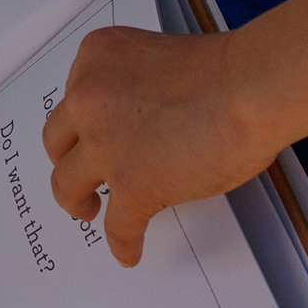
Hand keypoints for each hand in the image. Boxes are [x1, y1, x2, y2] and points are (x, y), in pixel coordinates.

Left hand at [42, 26, 277, 267]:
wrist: (250, 87)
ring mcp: (105, 145)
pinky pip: (117, 225)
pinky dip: (122, 243)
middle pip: (57, 140)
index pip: (74, 97)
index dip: (83, 121)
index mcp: (96, 58)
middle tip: (78, 173)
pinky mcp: (131, 184)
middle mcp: (88, 99)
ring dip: (75, 201)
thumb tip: (142, 122)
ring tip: (87, 210)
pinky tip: (127, 251)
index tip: (88, 134)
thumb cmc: (226, 70)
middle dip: (65, 159)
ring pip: (66, 184)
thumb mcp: (157, 57)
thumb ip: (135, 85)